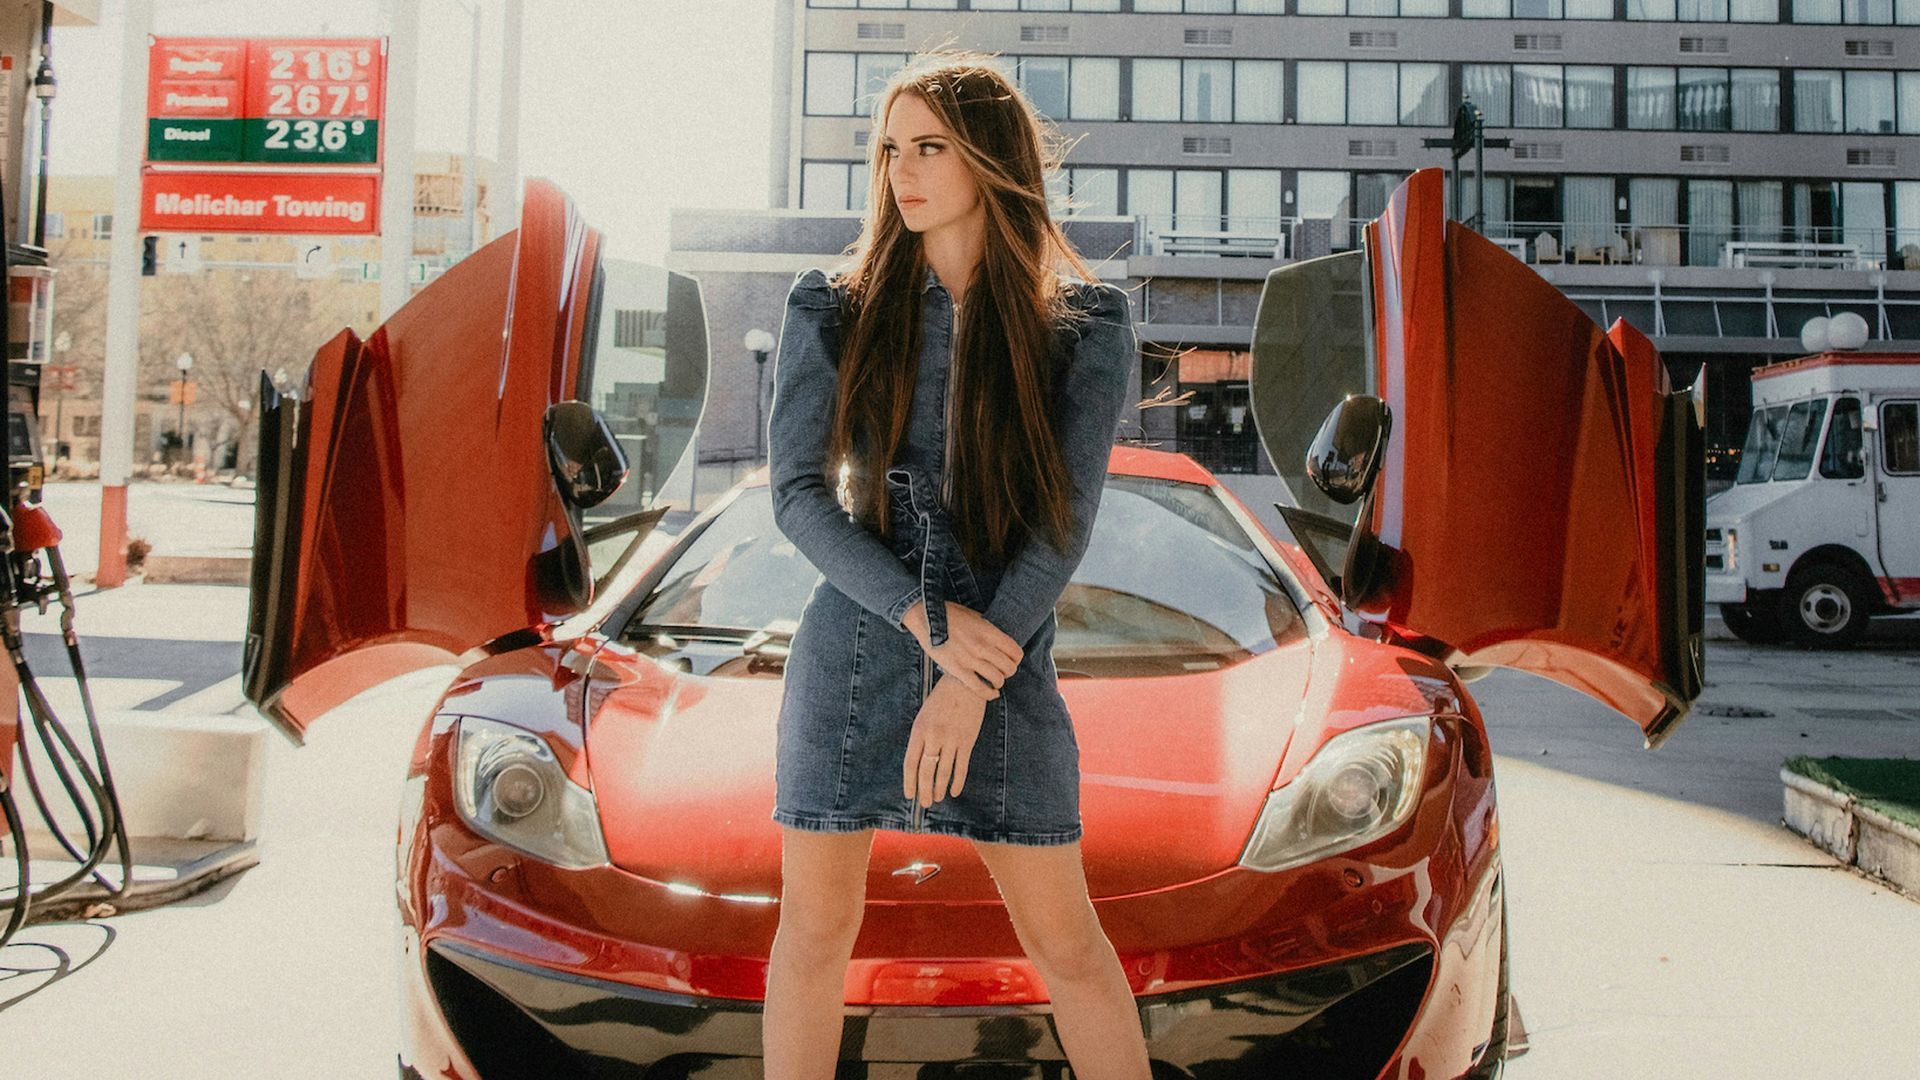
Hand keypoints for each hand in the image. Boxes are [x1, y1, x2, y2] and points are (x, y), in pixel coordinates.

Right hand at [902, 599, 1022, 700]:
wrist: (925, 617)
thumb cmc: (950, 615)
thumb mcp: (975, 616)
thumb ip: (988, 630)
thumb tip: (1000, 641)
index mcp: (989, 631)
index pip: (1015, 651)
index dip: (1016, 659)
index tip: (1012, 661)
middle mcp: (982, 646)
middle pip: (1009, 667)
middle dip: (1009, 672)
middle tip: (1004, 671)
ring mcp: (970, 659)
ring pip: (997, 679)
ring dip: (999, 682)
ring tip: (995, 681)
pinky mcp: (957, 669)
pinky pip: (979, 688)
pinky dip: (988, 694)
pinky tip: (992, 693)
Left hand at [904, 676, 986, 807]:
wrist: (965, 685)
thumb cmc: (941, 700)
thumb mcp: (924, 717)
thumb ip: (920, 739)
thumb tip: (918, 765)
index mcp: (919, 730)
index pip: (910, 763)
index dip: (909, 782)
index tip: (909, 795)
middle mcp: (934, 737)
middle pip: (926, 771)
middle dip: (924, 790)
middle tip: (925, 803)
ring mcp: (952, 740)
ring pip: (944, 772)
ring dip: (940, 788)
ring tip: (938, 798)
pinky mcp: (967, 741)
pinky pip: (961, 767)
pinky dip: (957, 782)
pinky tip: (954, 791)